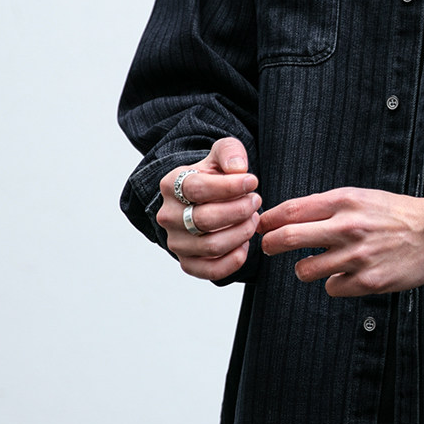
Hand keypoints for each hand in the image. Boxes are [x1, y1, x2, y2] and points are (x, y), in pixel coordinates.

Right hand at [157, 137, 260, 279]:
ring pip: (211, 246)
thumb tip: (238, 168)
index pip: (196, 188)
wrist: (205, 200)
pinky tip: (245, 244)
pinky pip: (212, 271)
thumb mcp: (221, 154)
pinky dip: (234, 260)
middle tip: (256, 201)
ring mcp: (176, 242)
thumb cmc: (215, 176)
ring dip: (241, 233)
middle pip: (205, 219)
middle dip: (239, 210)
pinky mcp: (188, 263)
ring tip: (253, 219)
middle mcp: (168, 216)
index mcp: (171, 186)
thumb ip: (230, 152)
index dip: (229, 187)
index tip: (253, 182)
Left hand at [258, 187, 423, 297]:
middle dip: (270, 244)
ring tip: (315, 264)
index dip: (269, 220)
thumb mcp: (362, 197)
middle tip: (268, 247)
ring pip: (305, 270)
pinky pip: (332, 288)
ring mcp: (358, 256)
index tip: (262, 226)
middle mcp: (348, 227)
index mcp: (345, 202)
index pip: (292, 210)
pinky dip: (334, 283)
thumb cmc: (396, 214)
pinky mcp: (368, 281)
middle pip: (289, 238)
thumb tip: (289, 217)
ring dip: (304, 268)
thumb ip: (328, 206)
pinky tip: (347, 274)